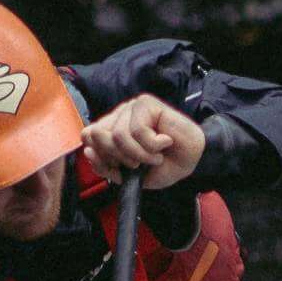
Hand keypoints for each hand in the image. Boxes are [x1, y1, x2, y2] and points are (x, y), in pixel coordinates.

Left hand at [80, 93, 205, 189]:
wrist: (194, 160)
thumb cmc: (164, 166)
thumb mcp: (131, 176)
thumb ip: (107, 167)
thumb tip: (89, 151)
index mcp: (111, 129)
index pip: (87, 136)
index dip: (99, 155)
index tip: (120, 167)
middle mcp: (118, 116)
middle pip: (97, 134)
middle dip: (118, 157)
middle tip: (138, 163)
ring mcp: (131, 108)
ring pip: (118, 135)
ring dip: (140, 154)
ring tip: (155, 156)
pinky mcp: (146, 104)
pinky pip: (137, 130)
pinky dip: (152, 145)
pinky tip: (164, 143)